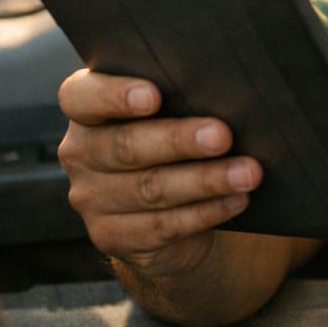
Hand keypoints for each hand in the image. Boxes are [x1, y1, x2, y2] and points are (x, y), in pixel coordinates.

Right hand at [56, 68, 261, 277]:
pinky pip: (163, 226)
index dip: (114, 95)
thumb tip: (223, 89)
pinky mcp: (113, 237)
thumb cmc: (169, 134)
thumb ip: (175, 94)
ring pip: (151, 189)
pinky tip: (236, 200)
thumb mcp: (165, 109)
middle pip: (125, 145)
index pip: (81, 97)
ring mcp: (91, 199)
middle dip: (179, 140)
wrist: (162, 203)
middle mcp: (80, 153)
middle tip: (222, 136)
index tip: (154, 95)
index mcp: (84, 109)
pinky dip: (206, 212)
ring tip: (247, 172)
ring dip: (205, 180)